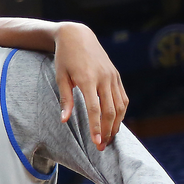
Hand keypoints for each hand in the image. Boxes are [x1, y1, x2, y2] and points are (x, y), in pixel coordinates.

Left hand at [53, 22, 127, 149]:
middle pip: (110, 110)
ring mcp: (112, 76)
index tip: (97, 143)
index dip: (96, 128)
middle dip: (107, 131)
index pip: (95, 109)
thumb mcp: (60, 77)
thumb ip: (65, 99)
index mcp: (88, 79)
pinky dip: (121, 112)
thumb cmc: (64, 58)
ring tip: (109, 138)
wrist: (77, 36)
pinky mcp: (116, 76)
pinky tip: (115, 123)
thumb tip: (64, 120)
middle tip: (102, 147)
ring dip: (116, 124)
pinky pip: (122, 97)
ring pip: (120, 105)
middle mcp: (104, 78)